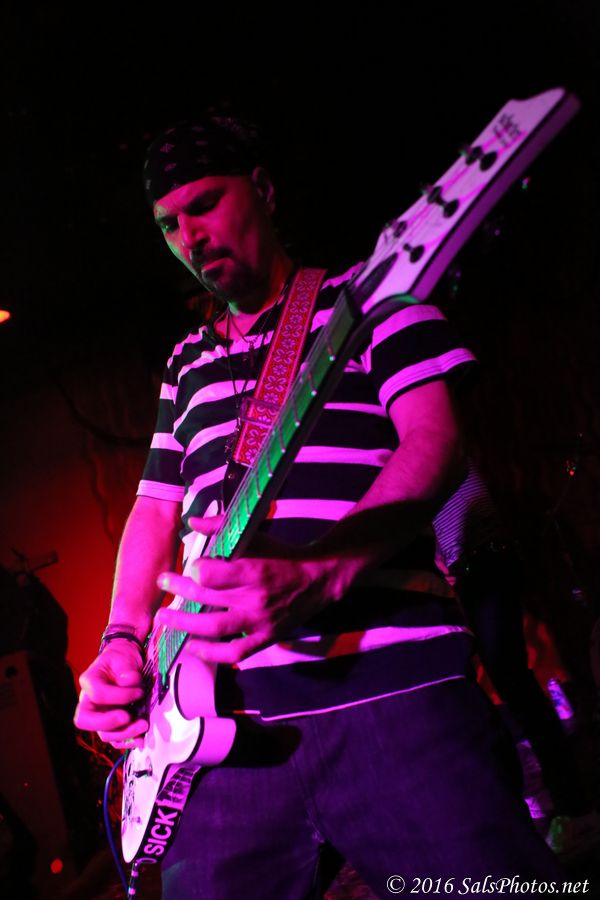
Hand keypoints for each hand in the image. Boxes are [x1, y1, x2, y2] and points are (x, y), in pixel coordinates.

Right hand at [74, 640, 148, 749]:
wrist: (125, 664)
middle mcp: (89, 702)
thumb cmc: (121, 659)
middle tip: (127, 718)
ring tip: (143, 725)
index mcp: (88, 682)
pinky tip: (141, 739)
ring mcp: (99, 715)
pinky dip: (128, 741)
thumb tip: (130, 682)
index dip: (119, 696)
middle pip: (85, 720)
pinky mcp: (111, 724)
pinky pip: (114, 740)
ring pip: (103, 734)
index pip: (98, 694)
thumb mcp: (123, 658)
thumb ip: (126, 669)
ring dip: (124, 733)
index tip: (138, 692)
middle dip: (108, 722)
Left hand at [155, 515, 352, 663]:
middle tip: (163, 582)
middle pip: (206, 598)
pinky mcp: (264, 638)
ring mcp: (258, 621)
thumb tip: (193, 523)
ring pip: (213, 627)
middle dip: (178, 590)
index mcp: (253, 570)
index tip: (191, 565)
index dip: (196, 570)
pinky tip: (193, 647)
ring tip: (163, 618)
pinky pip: (234, 653)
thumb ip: (223, 526)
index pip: (212, 575)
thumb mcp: (257, 535)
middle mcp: (254, 598)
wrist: (318, 580)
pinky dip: (211, 653)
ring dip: (183, 624)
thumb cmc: (282, 554)